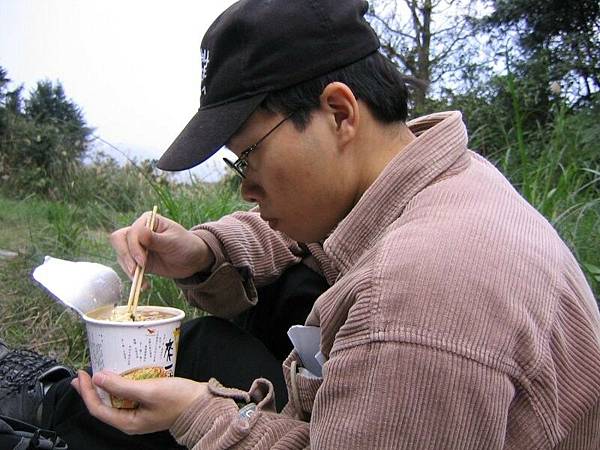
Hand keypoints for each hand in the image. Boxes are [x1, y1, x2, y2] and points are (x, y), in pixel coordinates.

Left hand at [71, 370, 207, 434]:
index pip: (98, 409)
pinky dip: (119, 386)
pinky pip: (127, 397)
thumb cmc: (179, 399)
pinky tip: (119, 376)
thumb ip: (122, 386)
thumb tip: (98, 378)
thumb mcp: (149, 390)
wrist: (203, 404)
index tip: (82, 374)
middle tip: (82, 374)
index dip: (87, 392)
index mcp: (128, 422)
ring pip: (114, 401)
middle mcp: (131, 421)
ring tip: (96, 374)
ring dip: (104, 387)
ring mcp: (139, 413)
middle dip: (91, 390)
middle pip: (103, 406)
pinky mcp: (147, 405)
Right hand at [110, 212, 214, 279]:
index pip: (131, 232)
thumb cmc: (186, 245)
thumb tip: (138, 233)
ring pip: (122, 255)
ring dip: (128, 269)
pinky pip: (129, 268)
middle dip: (126, 257)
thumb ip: (155, 239)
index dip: (134, 247)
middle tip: (135, 271)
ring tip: (140, 280)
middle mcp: (139, 231)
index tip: (143, 261)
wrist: (193, 259)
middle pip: (119, 241)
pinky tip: (144, 285)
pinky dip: (134, 277)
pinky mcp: (138, 260)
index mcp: (147, 221)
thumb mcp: (172, 241)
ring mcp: (137, 246)